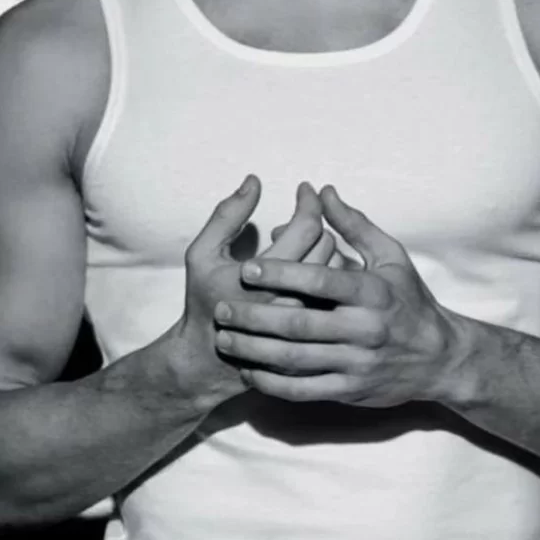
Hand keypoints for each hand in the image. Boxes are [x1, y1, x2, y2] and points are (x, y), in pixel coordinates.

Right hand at [172, 177, 324, 409]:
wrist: (211, 358)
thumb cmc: (204, 299)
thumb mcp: (202, 253)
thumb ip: (227, 215)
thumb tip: (254, 181)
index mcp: (264, 275)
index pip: (307, 226)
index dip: (309, 201)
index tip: (305, 189)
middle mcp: (293, 297)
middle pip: (326, 244)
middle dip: (314, 223)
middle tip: (295, 221)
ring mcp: (307, 317)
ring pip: (336, 268)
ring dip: (322, 247)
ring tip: (298, 246)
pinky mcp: (316, 330)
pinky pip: (337, 292)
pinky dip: (327, 273)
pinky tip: (307, 270)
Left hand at [212, 185, 460, 406]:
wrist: (440, 359)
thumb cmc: (409, 299)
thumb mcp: (390, 256)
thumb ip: (353, 225)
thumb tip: (321, 191)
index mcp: (372, 292)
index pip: (320, 281)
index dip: (281, 275)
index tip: (246, 269)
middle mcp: (364, 330)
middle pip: (300, 324)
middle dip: (255, 317)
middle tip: (221, 310)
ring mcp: (357, 364)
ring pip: (296, 361)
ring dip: (255, 351)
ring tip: (225, 339)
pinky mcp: (350, 391)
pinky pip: (304, 391)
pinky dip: (273, 384)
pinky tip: (249, 371)